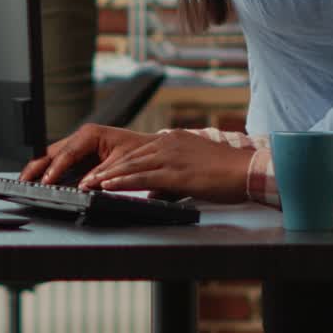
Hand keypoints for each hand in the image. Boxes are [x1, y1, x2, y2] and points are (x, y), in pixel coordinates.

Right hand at [20, 124, 151, 184]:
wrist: (151, 151)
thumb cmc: (139, 153)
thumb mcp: (121, 164)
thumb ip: (101, 174)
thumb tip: (83, 184)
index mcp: (91, 134)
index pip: (67, 153)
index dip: (54, 169)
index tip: (46, 181)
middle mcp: (82, 137)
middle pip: (52, 152)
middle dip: (36, 167)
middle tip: (23, 181)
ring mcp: (78, 146)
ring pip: (52, 157)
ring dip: (39, 170)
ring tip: (25, 183)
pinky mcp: (79, 156)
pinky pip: (60, 163)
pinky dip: (49, 172)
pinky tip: (39, 183)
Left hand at [80, 129, 251, 202]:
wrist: (247, 170)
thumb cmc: (227, 173)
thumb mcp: (193, 171)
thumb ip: (171, 179)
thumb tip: (153, 192)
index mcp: (173, 140)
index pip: (137, 151)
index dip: (115, 163)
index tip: (99, 172)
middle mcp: (169, 143)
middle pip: (129, 157)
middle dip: (105, 169)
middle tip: (85, 178)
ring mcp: (172, 156)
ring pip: (131, 165)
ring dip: (107, 176)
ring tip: (88, 184)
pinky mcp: (176, 171)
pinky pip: (142, 176)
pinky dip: (122, 181)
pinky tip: (107, 186)